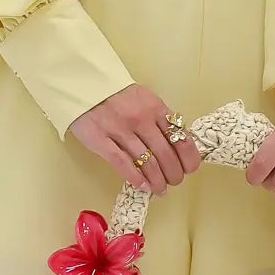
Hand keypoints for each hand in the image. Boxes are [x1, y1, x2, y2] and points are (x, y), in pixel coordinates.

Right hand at [67, 85, 203, 192]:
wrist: (84, 84)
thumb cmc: (117, 94)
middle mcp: (141, 120)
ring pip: (147, 163)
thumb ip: (159, 118)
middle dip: (174, 174)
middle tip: (174, 182)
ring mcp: (120, 130)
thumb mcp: (144, 98)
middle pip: (166, 155)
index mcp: (155, 108)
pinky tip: (143, 186)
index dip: (189, 158)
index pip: (180, 137)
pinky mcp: (101, 140)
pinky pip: (122, 163)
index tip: (190, 169)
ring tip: (160, 189)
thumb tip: (178, 144)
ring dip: (157, 181)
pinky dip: (136, 178)